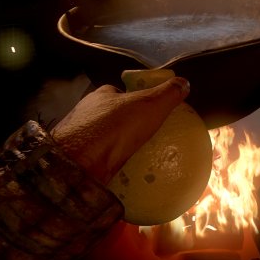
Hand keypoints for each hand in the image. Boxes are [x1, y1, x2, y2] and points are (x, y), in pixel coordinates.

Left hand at [50, 77, 190, 183]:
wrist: (77, 164)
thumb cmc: (113, 128)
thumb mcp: (149, 106)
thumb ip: (167, 95)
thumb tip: (184, 83)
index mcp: (100, 96)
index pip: (119, 92)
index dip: (134, 99)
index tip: (149, 112)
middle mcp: (86, 114)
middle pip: (109, 116)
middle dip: (124, 126)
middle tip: (146, 138)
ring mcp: (78, 138)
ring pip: (101, 139)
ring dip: (115, 147)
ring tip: (137, 159)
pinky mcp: (75, 160)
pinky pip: (96, 161)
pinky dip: (108, 166)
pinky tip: (123, 176)